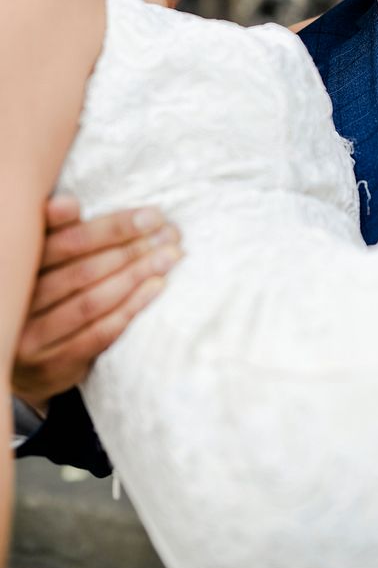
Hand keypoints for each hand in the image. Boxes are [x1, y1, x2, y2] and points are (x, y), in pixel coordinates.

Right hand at [12, 194, 181, 411]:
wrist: (27, 362)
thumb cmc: (46, 296)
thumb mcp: (46, 263)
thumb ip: (58, 233)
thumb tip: (68, 203)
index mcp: (17, 266)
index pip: (65, 241)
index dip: (111, 227)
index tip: (152, 215)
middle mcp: (18, 301)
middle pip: (82, 270)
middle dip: (132, 249)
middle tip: (170, 235)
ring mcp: (33, 336)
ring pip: (92, 301)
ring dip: (136, 276)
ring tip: (170, 257)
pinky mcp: (53, 364)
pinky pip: (99, 333)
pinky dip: (130, 308)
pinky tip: (155, 289)